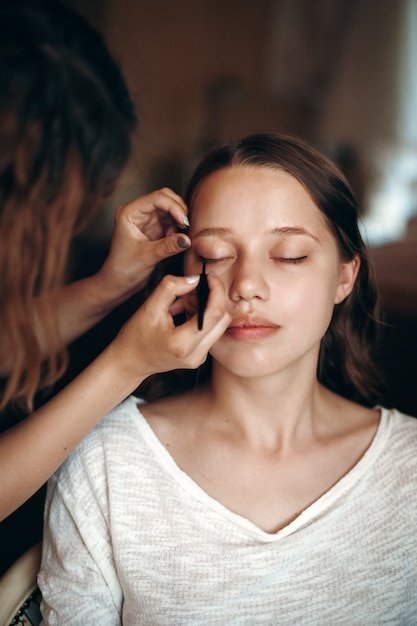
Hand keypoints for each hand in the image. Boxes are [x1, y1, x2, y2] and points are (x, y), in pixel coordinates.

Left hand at [96, 188, 190, 301]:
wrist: (119, 282)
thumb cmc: (124, 269)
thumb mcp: (148, 257)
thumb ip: (168, 246)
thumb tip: (187, 239)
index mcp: (129, 212)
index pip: (157, 198)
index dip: (174, 207)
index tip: (184, 222)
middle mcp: (137, 212)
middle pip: (165, 198)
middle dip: (178, 210)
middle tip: (185, 226)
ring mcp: (146, 219)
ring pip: (170, 208)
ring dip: (178, 219)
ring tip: (177, 236)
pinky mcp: (154, 228)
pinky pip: (171, 221)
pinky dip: (177, 228)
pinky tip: (175, 240)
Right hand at [109, 273, 231, 378]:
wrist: (129, 362)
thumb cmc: (135, 336)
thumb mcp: (149, 306)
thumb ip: (171, 287)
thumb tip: (195, 278)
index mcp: (183, 343)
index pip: (216, 312)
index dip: (216, 289)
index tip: (208, 276)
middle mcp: (196, 354)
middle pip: (223, 318)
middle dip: (211, 298)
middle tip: (189, 291)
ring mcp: (200, 358)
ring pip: (218, 324)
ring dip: (204, 307)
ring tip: (179, 304)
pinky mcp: (200, 356)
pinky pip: (210, 330)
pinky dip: (200, 316)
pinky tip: (181, 313)